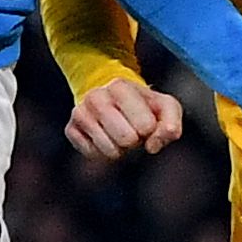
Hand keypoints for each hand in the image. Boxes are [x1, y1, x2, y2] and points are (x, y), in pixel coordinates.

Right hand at [67, 79, 186, 159]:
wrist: (112, 100)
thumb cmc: (144, 106)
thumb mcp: (165, 108)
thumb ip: (171, 125)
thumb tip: (152, 146)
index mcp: (120, 86)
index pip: (145, 127)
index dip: (150, 130)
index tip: (146, 122)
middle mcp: (96, 96)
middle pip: (126, 140)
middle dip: (134, 141)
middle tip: (132, 130)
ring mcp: (80, 112)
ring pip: (109, 150)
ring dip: (120, 150)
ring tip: (119, 134)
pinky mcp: (70, 129)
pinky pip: (92, 155)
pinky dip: (103, 154)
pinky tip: (105, 139)